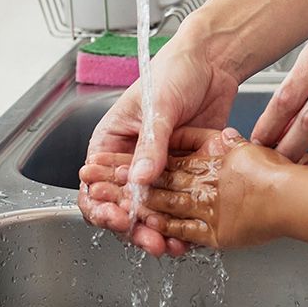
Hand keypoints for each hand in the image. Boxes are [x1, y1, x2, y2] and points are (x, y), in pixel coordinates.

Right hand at [75, 41, 239, 255]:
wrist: (212, 61)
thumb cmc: (174, 71)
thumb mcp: (158, 105)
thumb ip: (150, 143)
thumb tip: (139, 180)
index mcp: (111, 144)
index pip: (94, 186)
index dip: (101, 208)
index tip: (118, 219)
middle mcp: (130, 161)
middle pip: (122, 207)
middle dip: (133, 228)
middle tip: (150, 240)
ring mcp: (158, 169)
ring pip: (150, 211)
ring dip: (157, 231)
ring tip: (171, 245)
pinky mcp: (184, 172)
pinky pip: (178, 204)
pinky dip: (180, 221)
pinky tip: (189, 235)